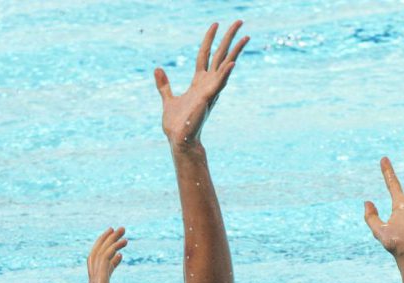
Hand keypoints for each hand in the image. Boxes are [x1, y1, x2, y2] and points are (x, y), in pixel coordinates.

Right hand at [86, 227, 147, 282]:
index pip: (102, 268)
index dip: (110, 256)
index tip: (122, 250)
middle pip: (97, 256)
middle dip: (107, 241)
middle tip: (118, 230)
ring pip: (99, 255)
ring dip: (109, 241)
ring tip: (121, 230)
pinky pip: (103, 262)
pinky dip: (111, 252)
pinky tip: (122, 249)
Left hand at [153, 21, 248, 147]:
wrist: (179, 140)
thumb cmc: (176, 124)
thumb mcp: (168, 98)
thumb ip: (164, 84)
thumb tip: (157, 69)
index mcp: (199, 83)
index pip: (205, 55)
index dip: (209, 39)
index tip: (216, 24)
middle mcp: (207, 84)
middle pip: (220, 55)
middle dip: (229, 38)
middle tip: (240, 21)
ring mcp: (210, 91)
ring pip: (225, 66)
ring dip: (235, 51)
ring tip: (246, 36)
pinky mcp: (207, 100)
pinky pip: (219, 84)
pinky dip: (225, 74)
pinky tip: (233, 62)